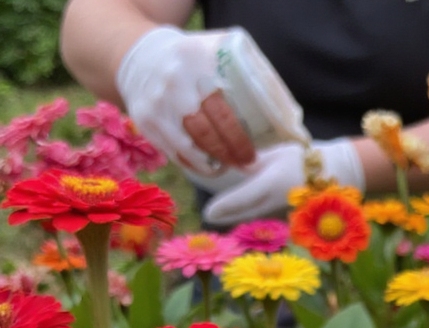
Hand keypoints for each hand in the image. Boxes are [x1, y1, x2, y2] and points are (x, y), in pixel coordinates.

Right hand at [116, 26, 254, 176]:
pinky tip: (208, 167)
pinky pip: (173, 152)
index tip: (254, 155)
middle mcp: (173, 84)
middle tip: (245, 165)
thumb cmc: (190, 61)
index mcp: (196, 63)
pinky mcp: (145, 121)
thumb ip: (241, 71)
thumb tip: (280, 108)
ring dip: (212, 164)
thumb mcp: (212, 51)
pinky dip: (193, 164)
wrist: (139, 56)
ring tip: (228, 167)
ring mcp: (156, 105)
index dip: (239, 139)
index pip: (222, 111)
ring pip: (189, 147)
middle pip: (206, 132)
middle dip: (230, 154)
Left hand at [203, 140, 364, 224]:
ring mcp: (280, 210)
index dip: (224, 206)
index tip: (207, 213)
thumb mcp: (277, 154)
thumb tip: (236, 168)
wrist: (335, 173)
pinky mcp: (285, 214)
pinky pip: (262, 215)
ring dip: (235, 216)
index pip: (243, 197)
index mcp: (271, 182)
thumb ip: (256, 163)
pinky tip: (240, 211)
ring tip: (219, 213)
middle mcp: (274, 200)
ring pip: (252, 216)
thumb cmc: (304, 159)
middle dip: (225, 215)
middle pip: (244, 213)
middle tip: (209, 215)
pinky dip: (250, 214)